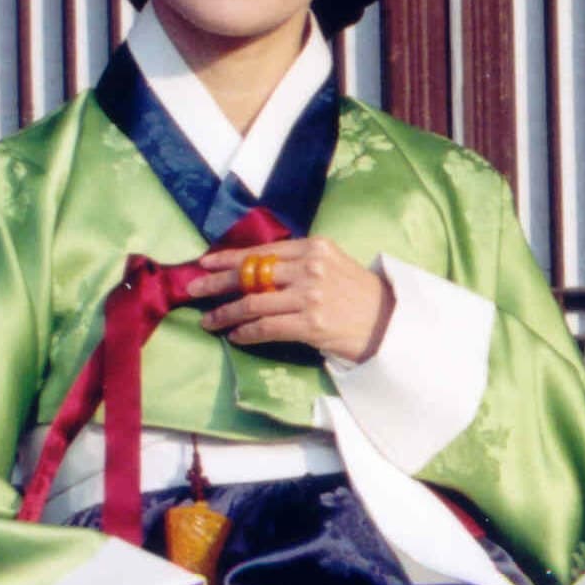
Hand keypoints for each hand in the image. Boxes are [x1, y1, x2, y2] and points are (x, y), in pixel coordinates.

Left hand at [189, 236, 394, 363]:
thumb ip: (299, 263)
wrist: (392, 324)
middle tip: (192, 289)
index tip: (204, 263)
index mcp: (314, 247)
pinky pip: (266, 327)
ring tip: (209, 320)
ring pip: (252, 302)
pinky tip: (235, 336)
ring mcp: (310, 296)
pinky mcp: (311, 324)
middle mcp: (310, 267)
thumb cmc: (361, 296)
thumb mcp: (333, 265)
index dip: (227, 258)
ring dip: (224, 313)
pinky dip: (246, 333)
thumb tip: (256, 270)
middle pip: (250, 274)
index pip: (261, 251)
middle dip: (215, 282)